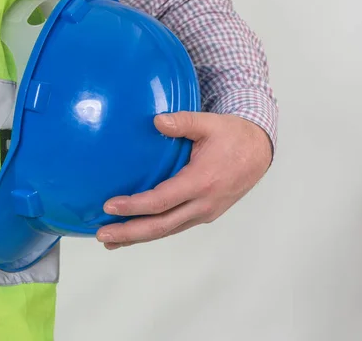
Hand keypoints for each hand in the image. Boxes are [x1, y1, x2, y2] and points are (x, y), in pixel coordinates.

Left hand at [96, 111, 272, 249]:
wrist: (259, 152)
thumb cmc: (233, 136)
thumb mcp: (210, 123)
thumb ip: (183, 122)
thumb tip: (157, 121)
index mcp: (201, 181)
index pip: (161, 200)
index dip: (134, 206)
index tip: (110, 206)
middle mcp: (203, 203)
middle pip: (161, 225)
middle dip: (129, 232)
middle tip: (102, 234)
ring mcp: (205, 213)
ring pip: (167, 231)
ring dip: (138, 237)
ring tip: (111, 240)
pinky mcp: (204, 215)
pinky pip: (174, 227)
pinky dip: (153, 232)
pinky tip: (135, 232)